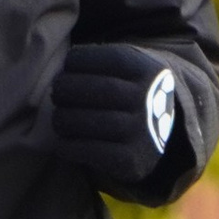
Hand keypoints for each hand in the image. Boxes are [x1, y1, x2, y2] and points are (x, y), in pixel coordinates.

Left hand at [50, 43, 190, 193]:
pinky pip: (93, 152)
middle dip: (68, 88)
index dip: (81, 60)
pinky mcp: (131, 159)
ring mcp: (142, 131)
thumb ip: (104, 61)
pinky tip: (62, 142)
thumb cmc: (131, 91)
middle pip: (100, 90)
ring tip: (58, 118)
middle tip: (56, 93)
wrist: (163, 133)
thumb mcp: (131, 67)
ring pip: (93, 122)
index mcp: (149, 71)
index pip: (112, 59)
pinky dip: (69, 146)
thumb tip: (61, 70)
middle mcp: (149, 100)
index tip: (68, 65)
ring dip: (64, 119)